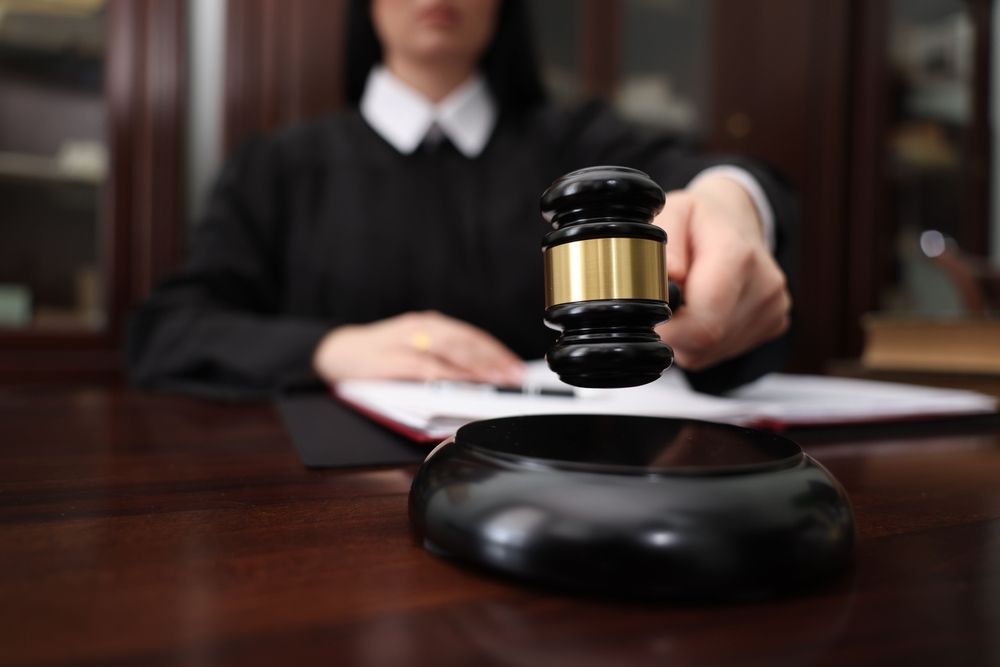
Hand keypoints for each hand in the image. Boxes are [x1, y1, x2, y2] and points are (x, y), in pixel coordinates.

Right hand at [313, 310, 524, 384]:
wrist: (337, 352)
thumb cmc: (380, 355)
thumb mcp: (415, 352)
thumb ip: (443, 360)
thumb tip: (481, 377)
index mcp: (431, 326)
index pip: (471, 337)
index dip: (496, 352)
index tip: (515, 367)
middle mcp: (422, 327)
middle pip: (465, 341)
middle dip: (492, 360)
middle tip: (512, 376)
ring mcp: (406, 341)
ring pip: (448, 350)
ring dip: (474, 365)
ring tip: (495, 379)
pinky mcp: (391, 358)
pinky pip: (422, 366)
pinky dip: (443, 374)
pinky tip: (459, 383)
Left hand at [654, 175, 789, 369]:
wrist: (737, 216)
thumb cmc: (697, 219)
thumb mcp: (671, 214)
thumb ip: (661, 248)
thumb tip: (669, 282)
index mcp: (737, 257)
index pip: (701, 324)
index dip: (668, 327)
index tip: (653, 307)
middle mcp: (764, 287)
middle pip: (705, 341)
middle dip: (674, 331)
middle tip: (666, 300)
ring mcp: (773, 309)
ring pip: (710, 350)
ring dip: (686, 334)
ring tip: (687, 298)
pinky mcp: (775, 324)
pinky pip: (722, 350)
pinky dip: (703, 338)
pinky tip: (706, 307)